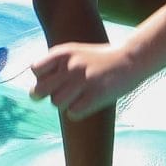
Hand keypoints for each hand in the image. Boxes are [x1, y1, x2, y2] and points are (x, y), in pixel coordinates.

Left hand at [30, 39, 144, 117]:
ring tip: (78, 97)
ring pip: (56, 103)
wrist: (131, 58)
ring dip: (65, 104)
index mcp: (64, 52)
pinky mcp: (97, 95)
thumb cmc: (100, 59)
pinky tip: (87, 104)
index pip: (35, 69)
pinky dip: (77, 112)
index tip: (54, 80)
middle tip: (62, 94)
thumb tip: (34, 92)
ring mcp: (83, 80)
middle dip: (46, 95)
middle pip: (40, 90)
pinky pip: (73, 113)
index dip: (42, 78)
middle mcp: (71, 65)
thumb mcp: (75, 52)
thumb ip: (55, 66)